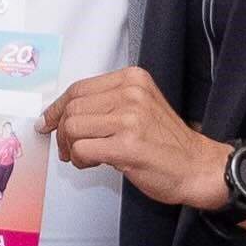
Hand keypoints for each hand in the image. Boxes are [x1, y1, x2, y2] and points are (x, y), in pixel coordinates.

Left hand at [41, 66, 218, 209]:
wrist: (197, 166)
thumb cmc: (167, 142)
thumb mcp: (140, 107)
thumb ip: (107, 103)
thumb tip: (63, 113)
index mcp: (132, 79)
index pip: (79, 88)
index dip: (57, 108)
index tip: (47, 121)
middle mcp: (131, 93)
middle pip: (72, 108)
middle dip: (62, 131)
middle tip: (68, 148)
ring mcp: (130, 118)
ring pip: (72, 127)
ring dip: (71, 147)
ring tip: (83, 157)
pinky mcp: (127, 145)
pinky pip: (82, 149)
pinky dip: (80, 159)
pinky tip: (93, 163)